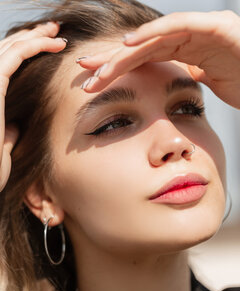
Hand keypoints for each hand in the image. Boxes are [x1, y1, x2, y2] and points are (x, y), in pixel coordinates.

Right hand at [0, 21, 66, 191]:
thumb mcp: (4, 146)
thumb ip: (9, 132)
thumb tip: (15, 126)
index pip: (6, 65)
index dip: (27, 52)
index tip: (50, 47)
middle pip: (8, 51)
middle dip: (32, 37)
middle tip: (55, 31)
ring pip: (11, 48)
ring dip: (36, 36)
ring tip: (58, 32)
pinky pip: (14, 57)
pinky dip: (35, 46)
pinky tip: (56, 44)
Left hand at [77, 10, 239, 108]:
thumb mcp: (206, 81)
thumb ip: (187, 76)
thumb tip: (170, 85)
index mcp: (183, 52)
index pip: (143, 60)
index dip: (117, 69)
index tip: (94, 81)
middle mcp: (187, 38)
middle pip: (141, 48)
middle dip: (111, 61)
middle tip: (84, 72)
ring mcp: (200, 30)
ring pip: (153, 38)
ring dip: (124, 52)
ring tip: (98, 65)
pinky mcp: (215, 27)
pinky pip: (179, 27)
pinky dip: (154, 34)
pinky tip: (130, 43)